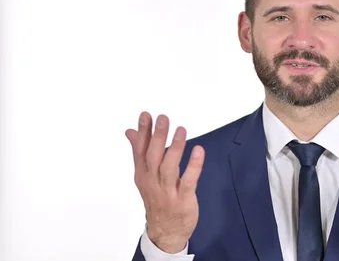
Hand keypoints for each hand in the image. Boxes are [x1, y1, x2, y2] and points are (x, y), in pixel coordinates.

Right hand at [126, 112, 204, 253]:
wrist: (165, 232)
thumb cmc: (157, 199)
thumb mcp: (145, 176)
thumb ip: (140, 152)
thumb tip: (130, 132)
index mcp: (143, 174)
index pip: (140, 150)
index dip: (143, 133)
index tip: (146, 115)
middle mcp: (153, 181)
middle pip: (153, 157)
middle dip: (158, 136)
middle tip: (163, 118)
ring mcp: (167, 191)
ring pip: (168, 168)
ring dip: (175, 148)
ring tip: (181, 130)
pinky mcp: (182, 199)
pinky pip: (188, 181)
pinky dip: (193, 166)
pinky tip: (198, 151)